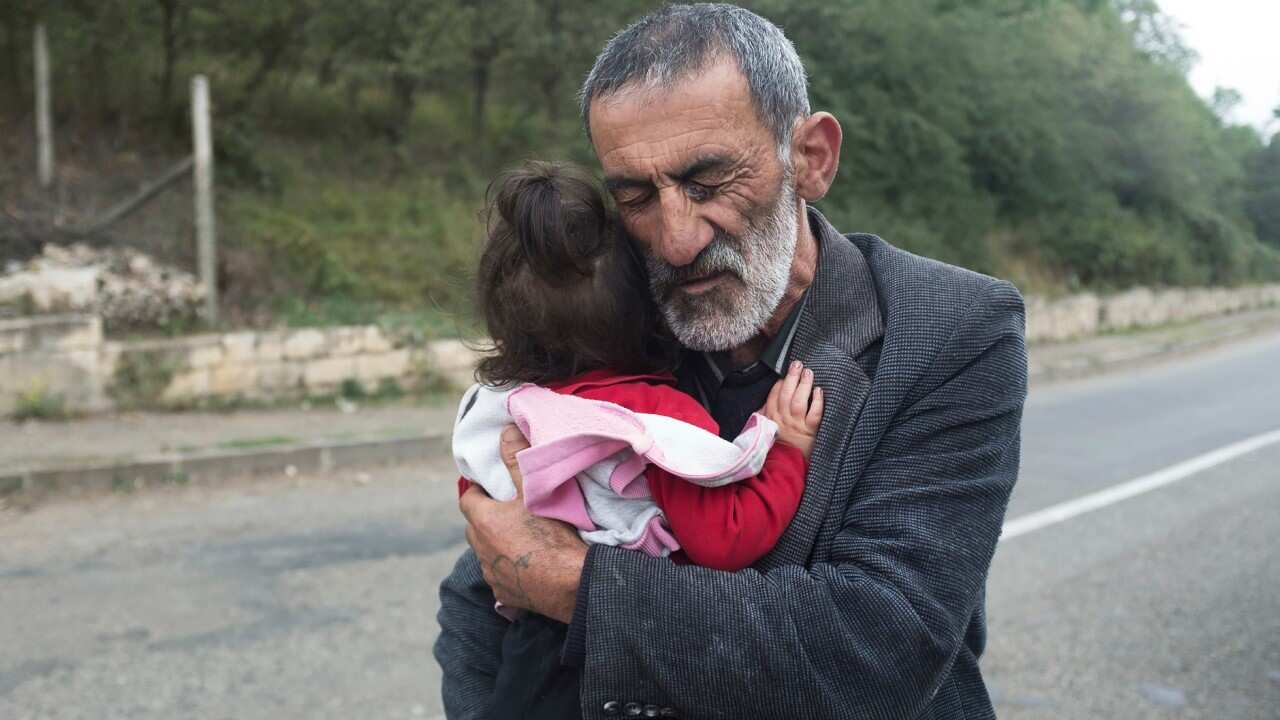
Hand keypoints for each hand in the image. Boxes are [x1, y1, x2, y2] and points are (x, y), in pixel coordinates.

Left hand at [459, 425, 587, 622]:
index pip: (468, 499)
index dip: (478, 491)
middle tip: (509, 509)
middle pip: (475, 526)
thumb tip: (505, 431)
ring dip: (497, 544)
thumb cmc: (552, 534)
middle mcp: (481, 549)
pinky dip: (509, 568)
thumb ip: (517, 459)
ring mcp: (492, 574)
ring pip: (488, 552)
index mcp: (484, 521)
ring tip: (521, 537)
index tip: (492, 486)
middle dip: (487, 517)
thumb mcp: (535, 491)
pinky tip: (528, 564)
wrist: (571, 583)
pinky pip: (501, 576)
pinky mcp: (505, 594)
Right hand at [763, 360, 823, 458]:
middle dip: (792, 377)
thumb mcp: (761, 433)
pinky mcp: (809, 432)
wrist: (783, 468)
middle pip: (786, 394)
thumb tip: (762, 406)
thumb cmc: (774, 451)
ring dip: (804, 385)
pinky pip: (814, 414)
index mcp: (770, 418)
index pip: (774, 396)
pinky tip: (819, 391)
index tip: (784, 375)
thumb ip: (762, 418)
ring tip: (808, 372)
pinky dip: (816, 402)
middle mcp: (782, 420)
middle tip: (798, 364)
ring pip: (799, 401)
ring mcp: (796, 425)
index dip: (780, 383)